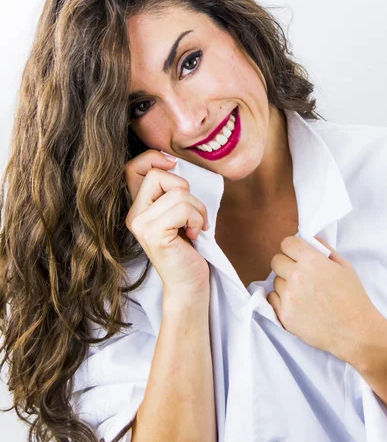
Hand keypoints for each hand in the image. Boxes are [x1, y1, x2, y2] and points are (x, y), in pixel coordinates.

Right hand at [124, 150, 209, 292]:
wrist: (189, 283)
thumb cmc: (188, 248)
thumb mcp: (178, 213)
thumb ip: (171, 191)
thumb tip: (172, 163)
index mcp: (138, 208)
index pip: (133, 168)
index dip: (153, 158)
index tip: (173, 168)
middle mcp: (134, 215)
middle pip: (158, 175)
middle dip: (185, 190)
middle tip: (192, 214)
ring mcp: (142, 225)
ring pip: (177, 193)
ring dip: (198, 209)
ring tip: (196, 227)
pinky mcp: (154, 234)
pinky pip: (183, 208)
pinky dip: (197, 219)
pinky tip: (194, 234)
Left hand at [266, 235, 385, 365]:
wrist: (355, 332)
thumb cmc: (353, 298)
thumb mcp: (345, 267)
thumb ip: (324, 249)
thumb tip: (308, 240)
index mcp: (311, 261)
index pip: (287, 243)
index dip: (291, 248)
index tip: (295, 254)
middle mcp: (296, 277)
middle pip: (276, 261)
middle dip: (286, 264)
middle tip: (298, 274)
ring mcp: (288, 297)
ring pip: (275, 281)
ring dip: (285, 284)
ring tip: (304, 294)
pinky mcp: (284, 315)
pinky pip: (272, 299)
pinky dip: (281, 300)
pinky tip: (297, 304)